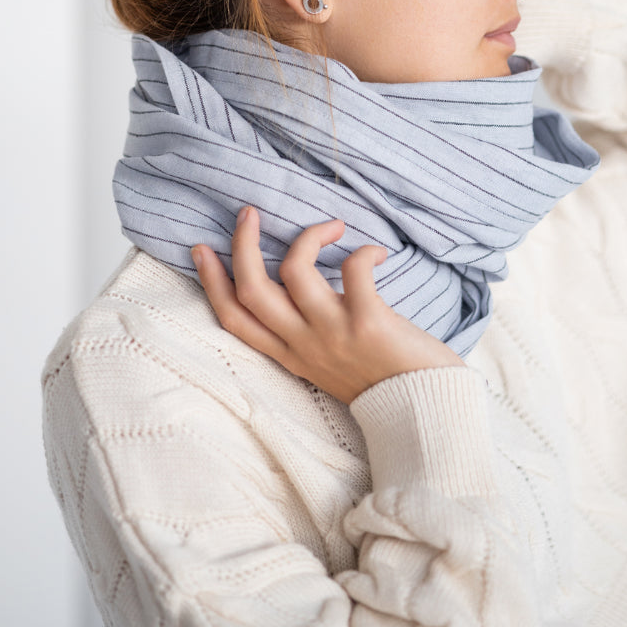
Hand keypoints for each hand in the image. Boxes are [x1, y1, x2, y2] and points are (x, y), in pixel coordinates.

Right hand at [192, 207, 465, 403]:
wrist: (425, 412)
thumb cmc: (384, 383)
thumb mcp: (329, 366)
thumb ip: (308, 335)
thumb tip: (298, 291)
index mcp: (291, 355)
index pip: (235, 320)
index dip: (213, 283)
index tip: (202, 249)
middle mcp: (305, 345)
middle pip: (252, 291)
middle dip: (243, 245)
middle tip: (249, 213)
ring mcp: (333, 333)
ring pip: (293, 272)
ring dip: (306, 236)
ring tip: (331, 225)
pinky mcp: (367, 321)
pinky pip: (352, 269)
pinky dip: (363, 251)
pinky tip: (376, 254)